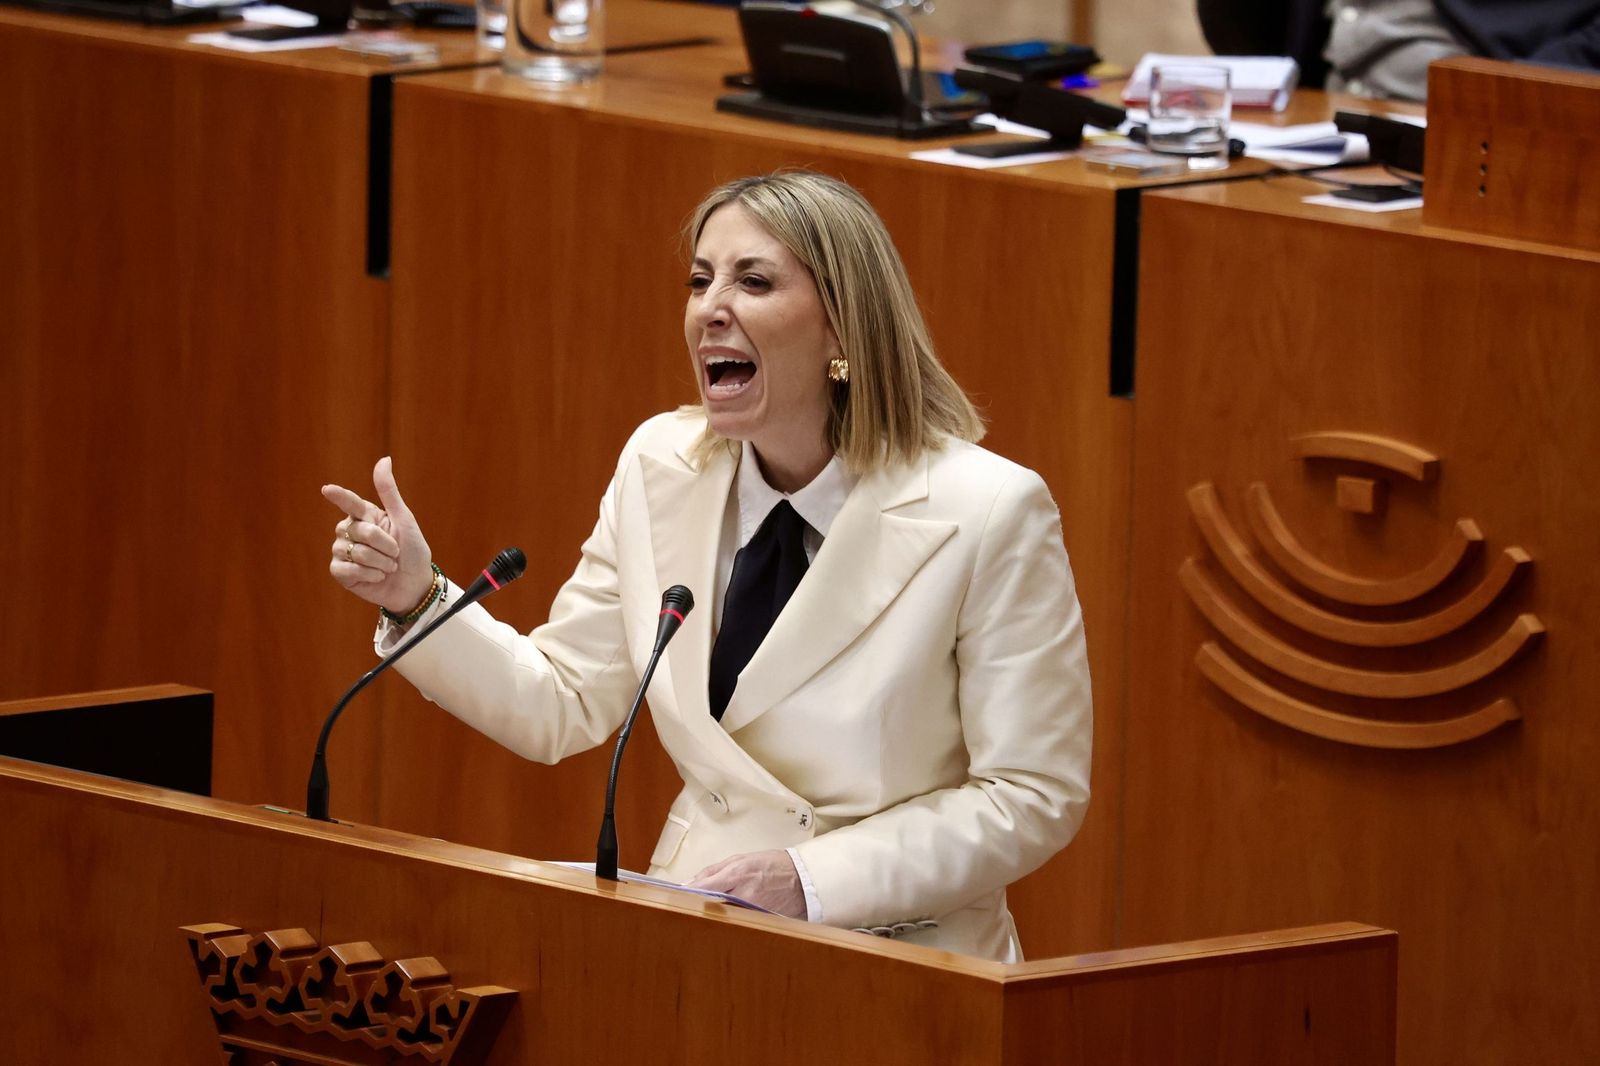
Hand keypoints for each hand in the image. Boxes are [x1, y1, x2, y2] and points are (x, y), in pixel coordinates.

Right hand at [322, 456, 434, 614]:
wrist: (415, 584)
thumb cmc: (412, 551)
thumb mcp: (404, 520)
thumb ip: (389, 492)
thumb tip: (384, 459)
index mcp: (365, 516)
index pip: (350, 503)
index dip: (339, 496)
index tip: (328, 489)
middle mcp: (350, 531)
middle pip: (359, 530)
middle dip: (384, 544)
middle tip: (396, 553)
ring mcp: (343, 552)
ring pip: (355, 552)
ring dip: (380, 562)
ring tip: (389, 567)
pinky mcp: (340, 573)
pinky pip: (347, 570)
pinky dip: (368, 575)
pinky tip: (377, 577)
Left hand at [686, 850, 805, 918]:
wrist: (802, 880)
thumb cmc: (771, 865)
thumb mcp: (741, 859)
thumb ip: (714, 870)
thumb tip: (690, 882)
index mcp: (737, 873)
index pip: (705, 886)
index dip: (689, 892)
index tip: (676, 895)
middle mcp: (743, 894)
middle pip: (710, 905)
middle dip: (697, 905)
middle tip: (684, 906)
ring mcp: (751, 910)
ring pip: (721, 916)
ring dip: (711, 914)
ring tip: (702, 913)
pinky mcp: (757, 922)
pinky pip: (736, 922)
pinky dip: (727, 920)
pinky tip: (722, 919)